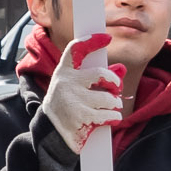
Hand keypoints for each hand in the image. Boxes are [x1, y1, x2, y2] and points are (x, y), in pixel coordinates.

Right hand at [39, 31, 123, 151]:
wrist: (49, 132)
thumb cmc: (67, 105)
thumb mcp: (75, 88)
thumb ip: (97, 77)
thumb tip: (121, 70)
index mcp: (63, 73)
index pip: (76, 50)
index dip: (92, 42)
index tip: (106, 38)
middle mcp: (66, 84)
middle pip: (102, 74)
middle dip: (114, 83)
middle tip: (115, 89)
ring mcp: (73, 101)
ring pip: (109, 98)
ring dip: (115, 104)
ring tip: (111, 108)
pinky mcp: (82, 118)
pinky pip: (110, 115)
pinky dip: (114, 117)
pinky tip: (111, 118)